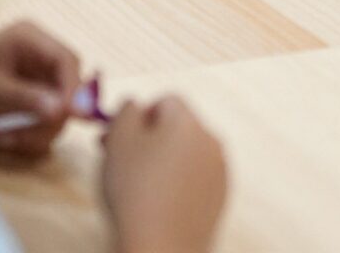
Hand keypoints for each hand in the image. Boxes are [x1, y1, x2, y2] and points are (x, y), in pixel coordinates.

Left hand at [0, 23, 80, 157]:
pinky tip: (1, 137)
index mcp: (28, 37)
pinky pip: (43, 122)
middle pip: (69, 88)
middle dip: (53, 116)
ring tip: (6, 139)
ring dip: (37, 131)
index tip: (67, 118)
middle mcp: (35, 55)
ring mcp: (31, 79)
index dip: (74, 89)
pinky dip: (28, 136)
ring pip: (59, 110)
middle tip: (27, 138)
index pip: (68, 60)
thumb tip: (64, 109)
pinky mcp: (25, 102)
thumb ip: (26, 98)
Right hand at [102, 96, 226, 252]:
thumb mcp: (119, 139)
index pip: (165, 101)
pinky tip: (159, 203)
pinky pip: (196, 179)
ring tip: (140, 185)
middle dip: (151, 137)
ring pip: (187, 154)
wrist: (160, 249)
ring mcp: (220, 173)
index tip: (121, 137)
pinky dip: (179, 184)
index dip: (140, 115)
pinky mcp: (220, 200)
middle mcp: (211, 141)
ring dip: (165, 161)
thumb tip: (135, 105)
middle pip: (178, 127)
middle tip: (123, 157)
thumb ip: (126, 110)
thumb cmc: (136, 193)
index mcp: (189, 122)